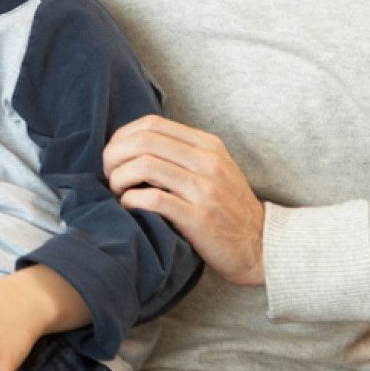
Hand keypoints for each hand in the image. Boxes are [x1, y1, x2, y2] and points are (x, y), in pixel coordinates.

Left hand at [103, 115, 265, 284]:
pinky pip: (153, 199)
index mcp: (207, 145)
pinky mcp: (199, 218)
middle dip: (114, 156)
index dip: (122, 137)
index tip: (113, 156)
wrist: (261, 246)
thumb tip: (131, 145)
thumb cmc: (227, 208)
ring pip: (144, 166)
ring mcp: (205, 190)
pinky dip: (131, 201)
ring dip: (119, 179)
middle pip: (143, 141)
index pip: (152, 124)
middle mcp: (207, 162)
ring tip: (117, 192)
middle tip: (108, 174)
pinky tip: (129, 208)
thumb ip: (180, 154)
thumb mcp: (212, 170)